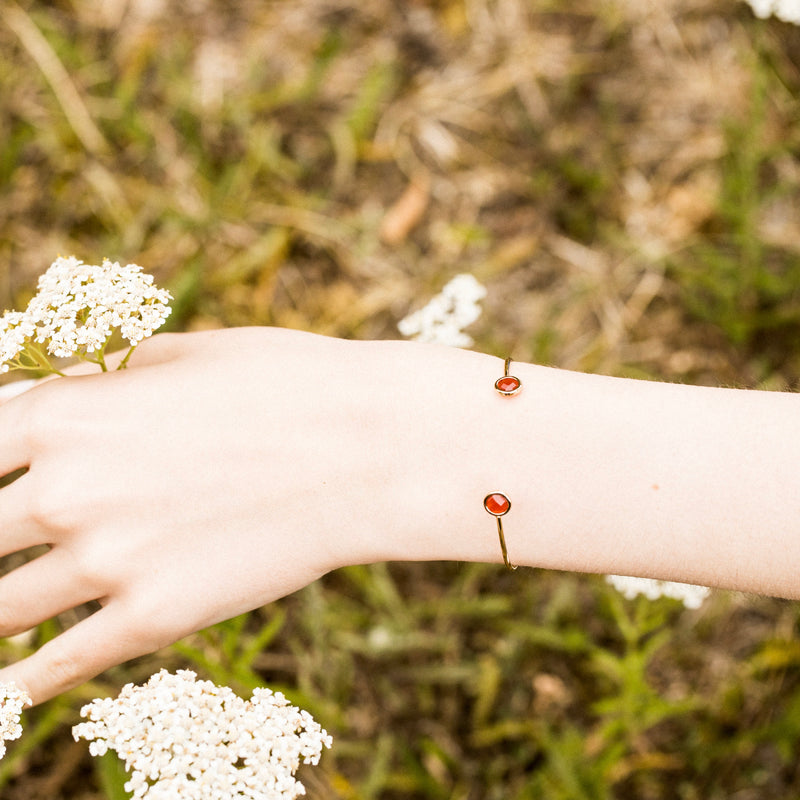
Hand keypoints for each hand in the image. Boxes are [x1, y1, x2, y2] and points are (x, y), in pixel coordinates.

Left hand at [0, 327, 403, 702]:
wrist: (369, 448)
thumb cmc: (287, 383)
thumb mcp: (188, 353)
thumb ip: (113, 378)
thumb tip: (79, 393)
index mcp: (67, 414)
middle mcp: (67, 492)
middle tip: (7, 547)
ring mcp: (108, 562)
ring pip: (4, 609)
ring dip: (2, 611)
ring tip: (10, 610)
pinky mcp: (156, 618)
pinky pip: (59, 666)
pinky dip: (25, 681)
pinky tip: (13, 685)